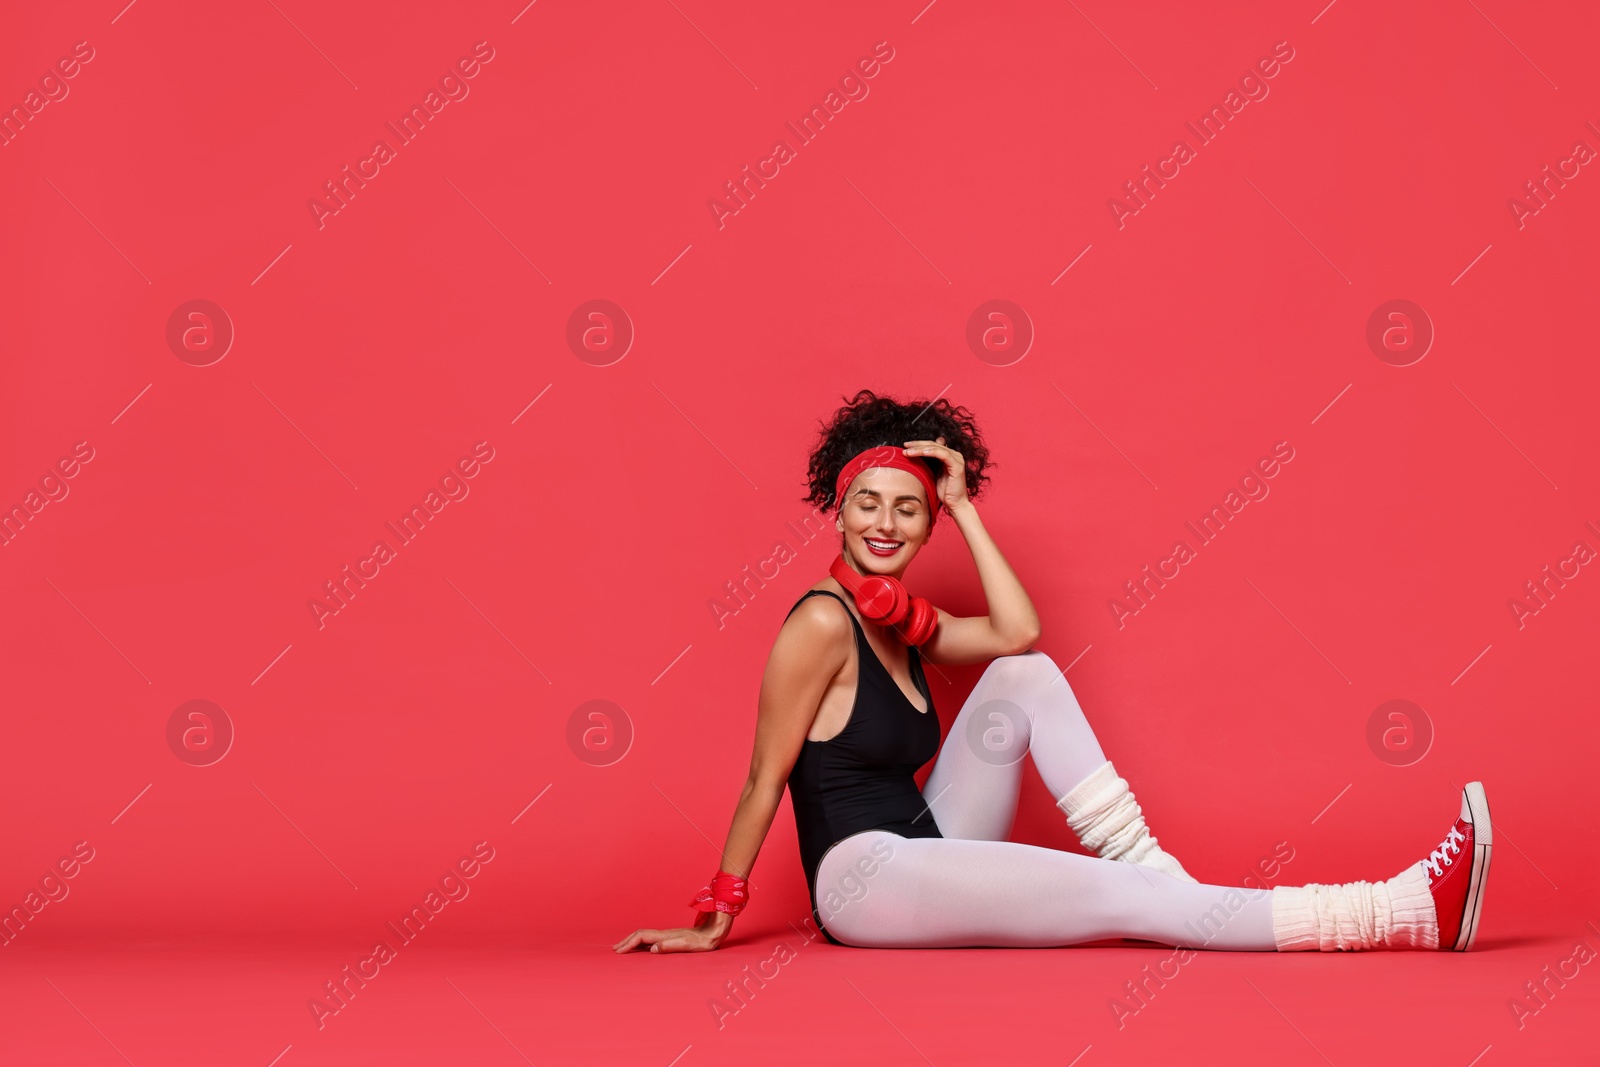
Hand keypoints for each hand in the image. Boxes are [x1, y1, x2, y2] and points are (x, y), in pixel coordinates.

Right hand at [613, 910, 729, 953]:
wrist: (714, 929)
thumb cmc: (704, 940)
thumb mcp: (688, 946)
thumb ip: (670, 946)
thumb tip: (652, 950)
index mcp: (666, 936)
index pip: (642, 937)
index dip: (629, 944)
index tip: (618, 951)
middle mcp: (665, 933)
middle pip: (640, 934)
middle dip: (626, 941)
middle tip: (615, 949)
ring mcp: (668, 934)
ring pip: (645, 935)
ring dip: (632, 941)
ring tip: (624, 947)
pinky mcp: (673, 936)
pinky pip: (651, 938)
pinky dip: (641, 941)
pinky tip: (642, 946)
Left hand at [902, 435, 969, 511]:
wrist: (955, 504)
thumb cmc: (944, 492)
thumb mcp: (932, 475)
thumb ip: (928, 465)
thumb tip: (917, 457)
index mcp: (949, 456)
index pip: (932, 445)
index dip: (918, 444)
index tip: (906, 446)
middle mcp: (955, 455)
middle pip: (933, 444)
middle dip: (917, 444)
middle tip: (905, 446)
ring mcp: (957, 459)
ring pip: (936, 448)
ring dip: (920, 449)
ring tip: (908, 452)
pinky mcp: (957, 466)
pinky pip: (943, 454)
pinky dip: (931, 452)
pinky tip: (922, 453)